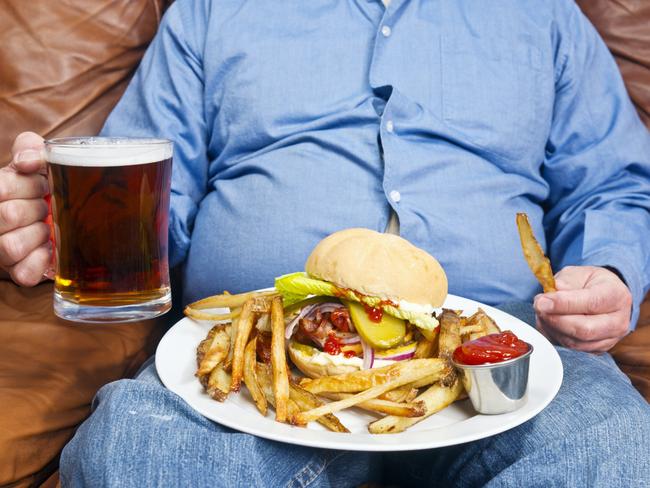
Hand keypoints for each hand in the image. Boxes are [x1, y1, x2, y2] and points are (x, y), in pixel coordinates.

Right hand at [0, 132, 51, 285]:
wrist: (56, 214)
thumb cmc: (38, 187)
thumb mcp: (34, 162)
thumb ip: (30, 149)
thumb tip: (29, 160)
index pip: (3, 188)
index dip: (30, 184)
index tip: (43, 184)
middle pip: (9, 215)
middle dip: (37, 208)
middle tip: (45, 207)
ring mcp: (0, 252)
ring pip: (12, 247)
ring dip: (38, 234)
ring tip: (45, 227)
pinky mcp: (17, 272)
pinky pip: (25, 273)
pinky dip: (41, 260)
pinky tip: (49, 247)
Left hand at [533, 265, 631, 352]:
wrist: (604, 296)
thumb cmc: (590, 283)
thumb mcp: (578, 273)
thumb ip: (565, 282)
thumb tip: (550, 294)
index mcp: (616, 295)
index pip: (592, 303)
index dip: (564, 304)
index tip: (543, 301)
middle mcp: (618, 321)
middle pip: (584, 329)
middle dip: (555, 319)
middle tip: (538, 306)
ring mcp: (609, 339)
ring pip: (575, 342)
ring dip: (551, 328)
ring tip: (542, 312)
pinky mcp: (597, 350)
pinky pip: (571, 349)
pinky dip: (554, 336)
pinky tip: (548, 323)